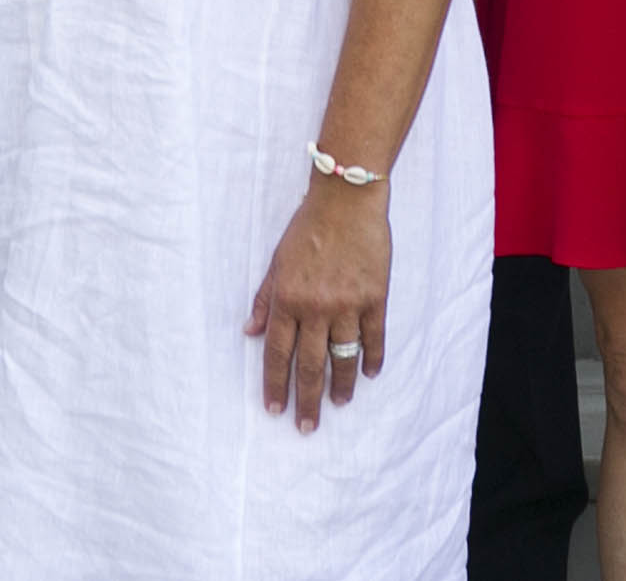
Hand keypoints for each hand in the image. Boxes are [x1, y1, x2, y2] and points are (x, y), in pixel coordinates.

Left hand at [244, 175, 392, 431]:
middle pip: (310, 364)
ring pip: (343, 357)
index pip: (278, 353)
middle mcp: (316, 307)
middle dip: (306, 400)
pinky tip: (369, 374)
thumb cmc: (307, 226)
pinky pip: (374, 337)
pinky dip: (373, 358)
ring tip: (339, 404)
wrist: (347, 199)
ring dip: (340, 385)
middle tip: (306, 427)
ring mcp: (348, 303)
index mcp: (287, 298)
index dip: (276, 384)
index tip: (275, 410)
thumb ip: (265, 299)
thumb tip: (250, 332)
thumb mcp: (277, 260)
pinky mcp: (375, 297)